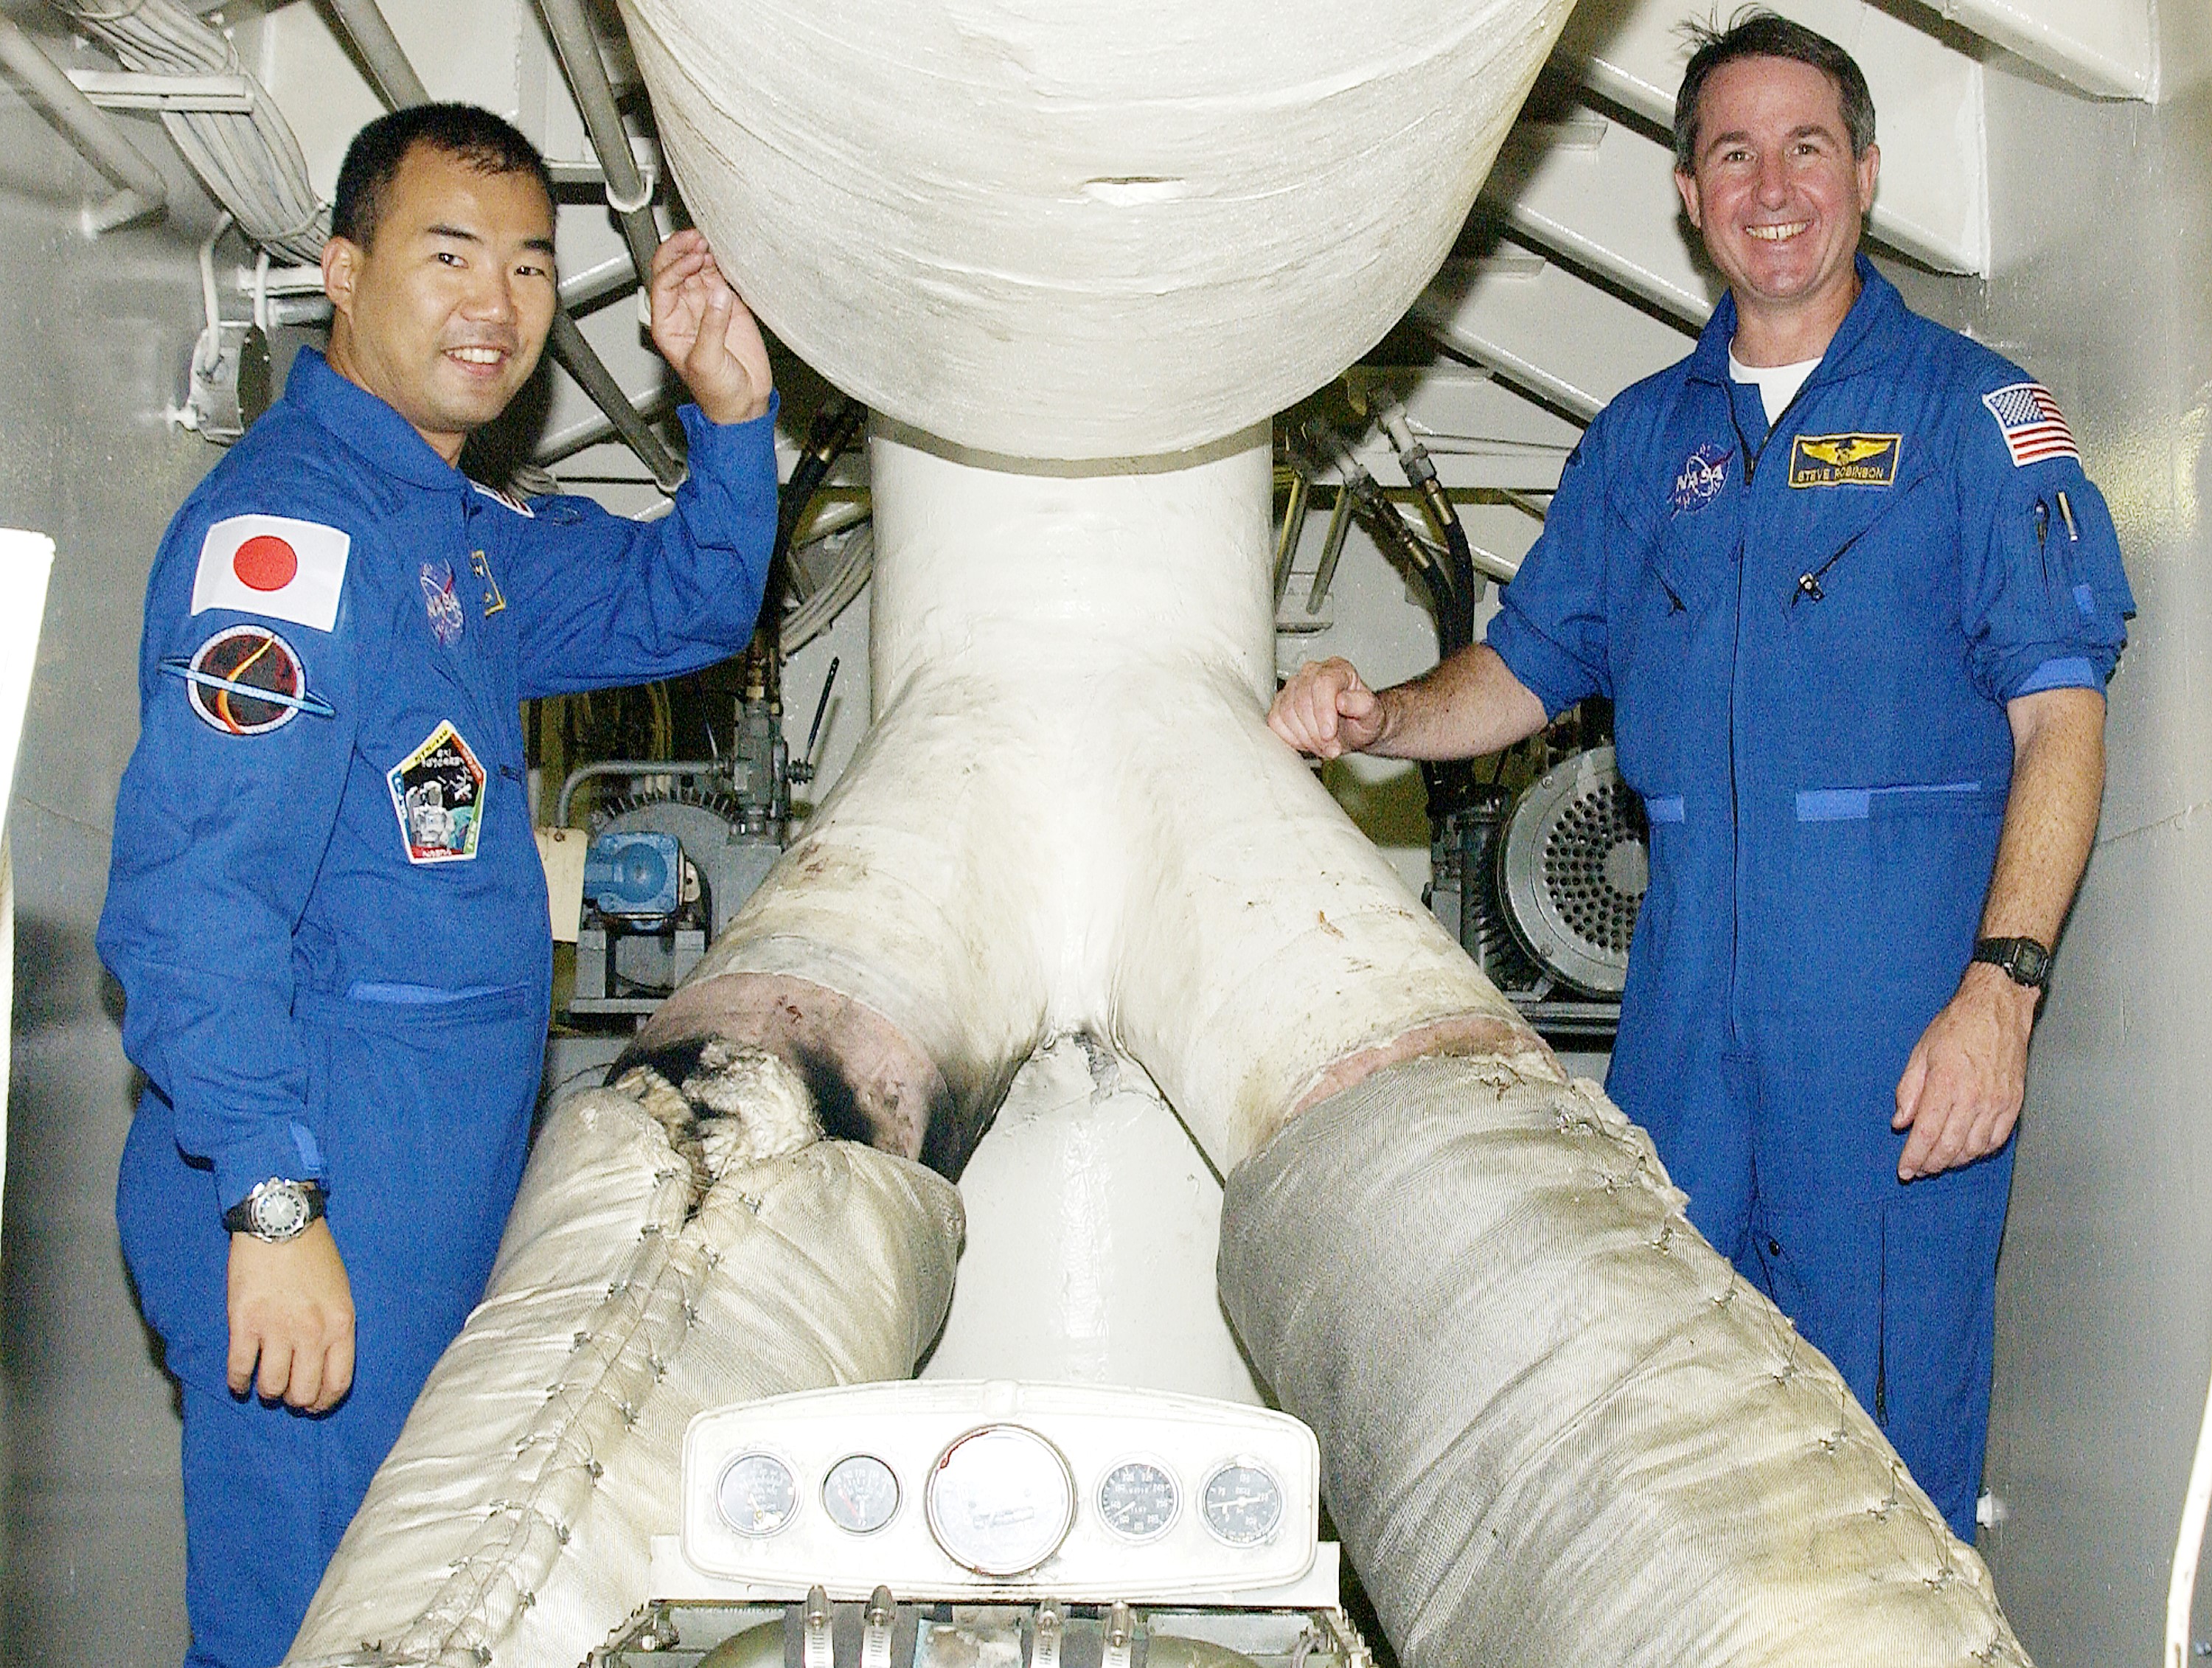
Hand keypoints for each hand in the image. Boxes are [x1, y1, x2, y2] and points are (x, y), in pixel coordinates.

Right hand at [226, 1220, 354, 1410]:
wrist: (281, 1223)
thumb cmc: (314, 1256)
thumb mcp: (340, 1292)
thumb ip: (336, 1329)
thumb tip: (325, 1365)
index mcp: (340, 1324)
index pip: (337, 1383)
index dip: (323, 1402)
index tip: (313, 1406)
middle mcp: (311, 1332)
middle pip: (303, 1392)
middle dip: (295, 1400)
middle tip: (288, 1396)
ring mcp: (276, 1328)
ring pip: (271, 1386)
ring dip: (267, 1391)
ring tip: (265, 1384)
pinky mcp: (244, 1323)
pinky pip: (240, 1368)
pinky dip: (237, 1381)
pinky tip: (239, 1380)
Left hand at [648, 229, 772, 425]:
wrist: (744, 404)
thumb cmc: (717, 393)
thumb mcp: (706, 362)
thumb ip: (711, 327)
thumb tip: (718, 295)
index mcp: (667, 323)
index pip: (663, 284)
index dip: (675, 267)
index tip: (693, 259)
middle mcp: (683, 310)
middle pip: (675, 269)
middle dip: (682, 250)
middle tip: (696, 238)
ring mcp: (706, 305)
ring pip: (697, 268)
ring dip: (702, 253)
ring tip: (711, 242)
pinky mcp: (728, 305)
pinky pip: (721, 277)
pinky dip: (722, 263)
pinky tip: (725, 253)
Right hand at [1269, 658, 1386, 759]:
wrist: (1355, 729)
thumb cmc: (1364, 719)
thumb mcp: (1373, 714)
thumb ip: (1362, 705)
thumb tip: (1342, 701)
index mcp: (1337, 669)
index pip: (1322, 683)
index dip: (1323, 711)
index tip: (1330, 734)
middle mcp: (1312, 673)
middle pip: (1302, 701)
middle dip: (1316, 732)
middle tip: (1332, 747)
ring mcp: (1293, 687)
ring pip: (1286, 713)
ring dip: (1305, 738)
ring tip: (1323, 746)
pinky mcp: (1280, 704)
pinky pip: (1275, 722)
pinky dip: (1291, 738)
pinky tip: (1308, 741)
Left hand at [1892, 963, 2037, 1180]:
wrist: (1997, 1009)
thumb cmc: (1957, 1026)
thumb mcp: (1920, 1053)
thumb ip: (1909, 1091)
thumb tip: (1901, 1122)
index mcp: (1946, 1085)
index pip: (1926, 1134)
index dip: (1913, 1157)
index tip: (1905, 1170)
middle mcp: (1973, 1098)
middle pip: (1949, 1148)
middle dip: (1931, 1164)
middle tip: (1919, 1169)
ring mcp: (1996, 1103)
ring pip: (1974, 1149)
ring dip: (1954, 1161)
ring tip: (1940, 1161)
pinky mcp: (2013, 1103)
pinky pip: (1997, 1140)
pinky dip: (1980, 1151)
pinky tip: (1967, 1150)